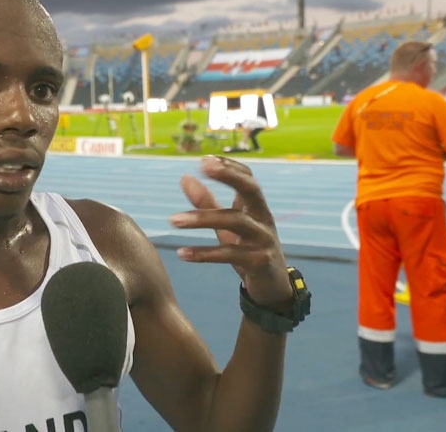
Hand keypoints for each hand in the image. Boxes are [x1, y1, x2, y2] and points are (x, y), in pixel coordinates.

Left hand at [169, 155, 292, 307]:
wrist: (272, 287)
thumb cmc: (247, 249)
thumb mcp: (227, 226)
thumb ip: (207, 203)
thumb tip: (185, 177)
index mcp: (256, 207)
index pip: (248, 177)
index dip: (229, 165)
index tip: (205, 159)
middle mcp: (263, 218)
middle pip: (251, 189)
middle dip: (229, 175)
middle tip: (203, 167)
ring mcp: (264, 239)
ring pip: (235, 221)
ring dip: (202, 218)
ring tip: (173, 220)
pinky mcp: (260, 262)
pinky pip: (230, 254)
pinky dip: (205, 253)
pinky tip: (182, 253)